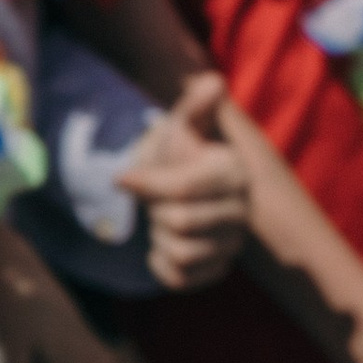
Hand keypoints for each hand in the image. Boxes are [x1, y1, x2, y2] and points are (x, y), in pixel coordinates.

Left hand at [125, 72, 250, 291]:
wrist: (183, 181)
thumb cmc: (181, 149)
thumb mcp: (183, 121)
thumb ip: (195, 103)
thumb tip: (213, 82)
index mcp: (234, 173)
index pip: (183, 189)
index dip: (146, 185)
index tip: (121, 178)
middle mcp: (241, 211)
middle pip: (179, 223)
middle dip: (155, 211)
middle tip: (155, 199)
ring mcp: (232, 243)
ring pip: (182, 254)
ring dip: (159, 239)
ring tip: (162, 220)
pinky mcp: (218, 269)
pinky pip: (182, 280)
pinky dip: (162, 264)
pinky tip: (161, 246)